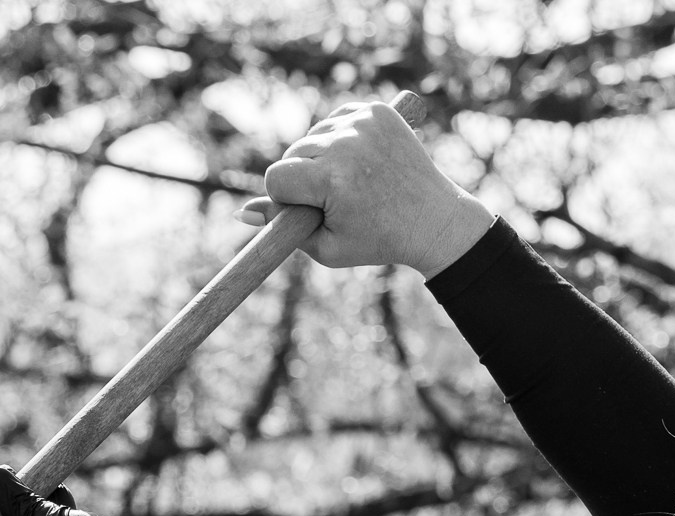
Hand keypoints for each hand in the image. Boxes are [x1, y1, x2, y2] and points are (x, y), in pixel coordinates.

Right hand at [235, 100, 493, 274]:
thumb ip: (281, 227)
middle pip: (292, 154)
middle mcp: (346, 143)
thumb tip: (241, 214)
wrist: (433, 219)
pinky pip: (336, 120)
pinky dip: (339, 139)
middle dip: (303, 178)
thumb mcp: (325, 245)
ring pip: (313, 136)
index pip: (277, 179)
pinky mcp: (376, 110)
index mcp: (332, 179)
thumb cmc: (376, 240)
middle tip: (335, 199)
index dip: (286, 200)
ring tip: (349, 181)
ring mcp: (364, 121)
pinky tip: (358, 160)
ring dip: (320, 158)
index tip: (308, 210)